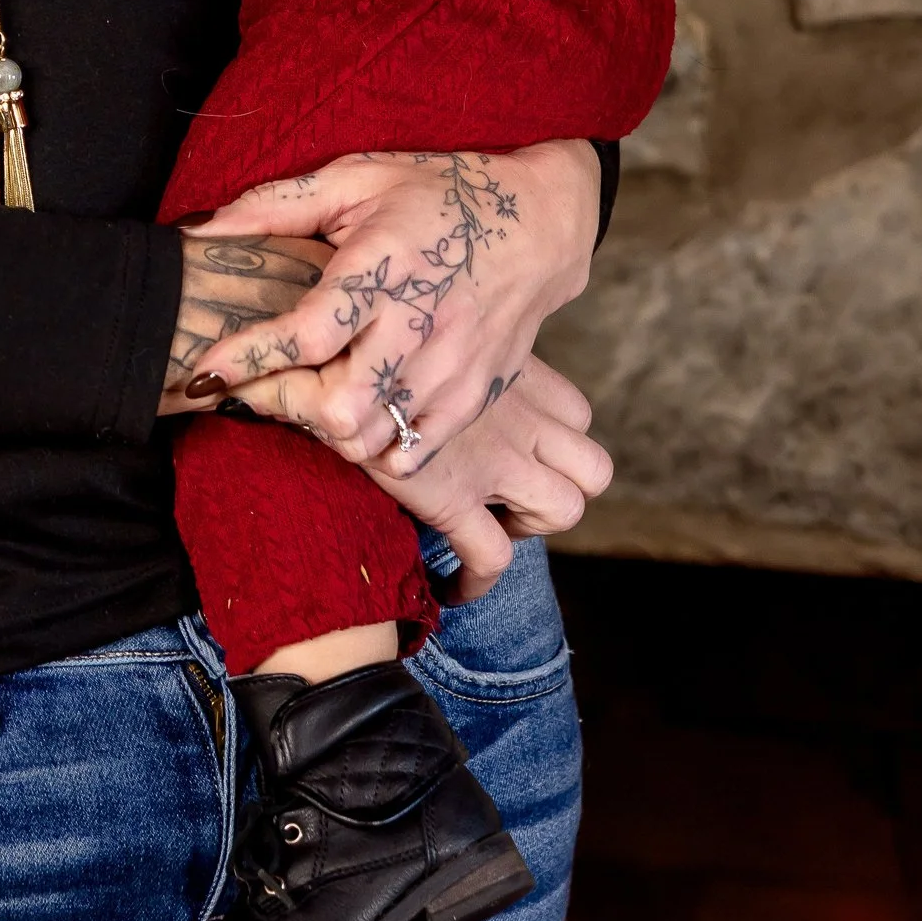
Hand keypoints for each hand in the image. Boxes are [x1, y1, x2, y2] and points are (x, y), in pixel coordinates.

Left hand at [172, 143, 600, 460]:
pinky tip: (356, 412)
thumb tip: (201, 231)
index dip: (250, 357)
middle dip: (287, 405)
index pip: (310, 330)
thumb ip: (275, 205)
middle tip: (262, 385)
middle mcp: (422, 323)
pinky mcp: (475, 396)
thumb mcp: (358, 176)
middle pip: (342, 405)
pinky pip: (414, 451)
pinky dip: (374, 446)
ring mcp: (454, 367)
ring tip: (304, 397)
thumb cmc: (439, 193)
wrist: (541, 225)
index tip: (204, 372)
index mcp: (387, 263)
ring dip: (325, 429)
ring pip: (374, 438)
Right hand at [376, 354, 611, 601]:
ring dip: (529, 528)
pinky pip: (492, 558)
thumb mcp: (423, 332)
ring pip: (564, 511)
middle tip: (510, 496)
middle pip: (592, 469)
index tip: (520, 453)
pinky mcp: (451, 497)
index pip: (576, 414)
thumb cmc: (363, 336)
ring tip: (488, 529)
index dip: (556, 441)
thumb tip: (430, 362)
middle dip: (560, 490)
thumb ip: (445, 353)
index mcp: (513, 372)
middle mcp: (517, 416)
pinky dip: (475, 581)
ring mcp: (492, 460)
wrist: (329, 362)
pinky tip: (449, 588)